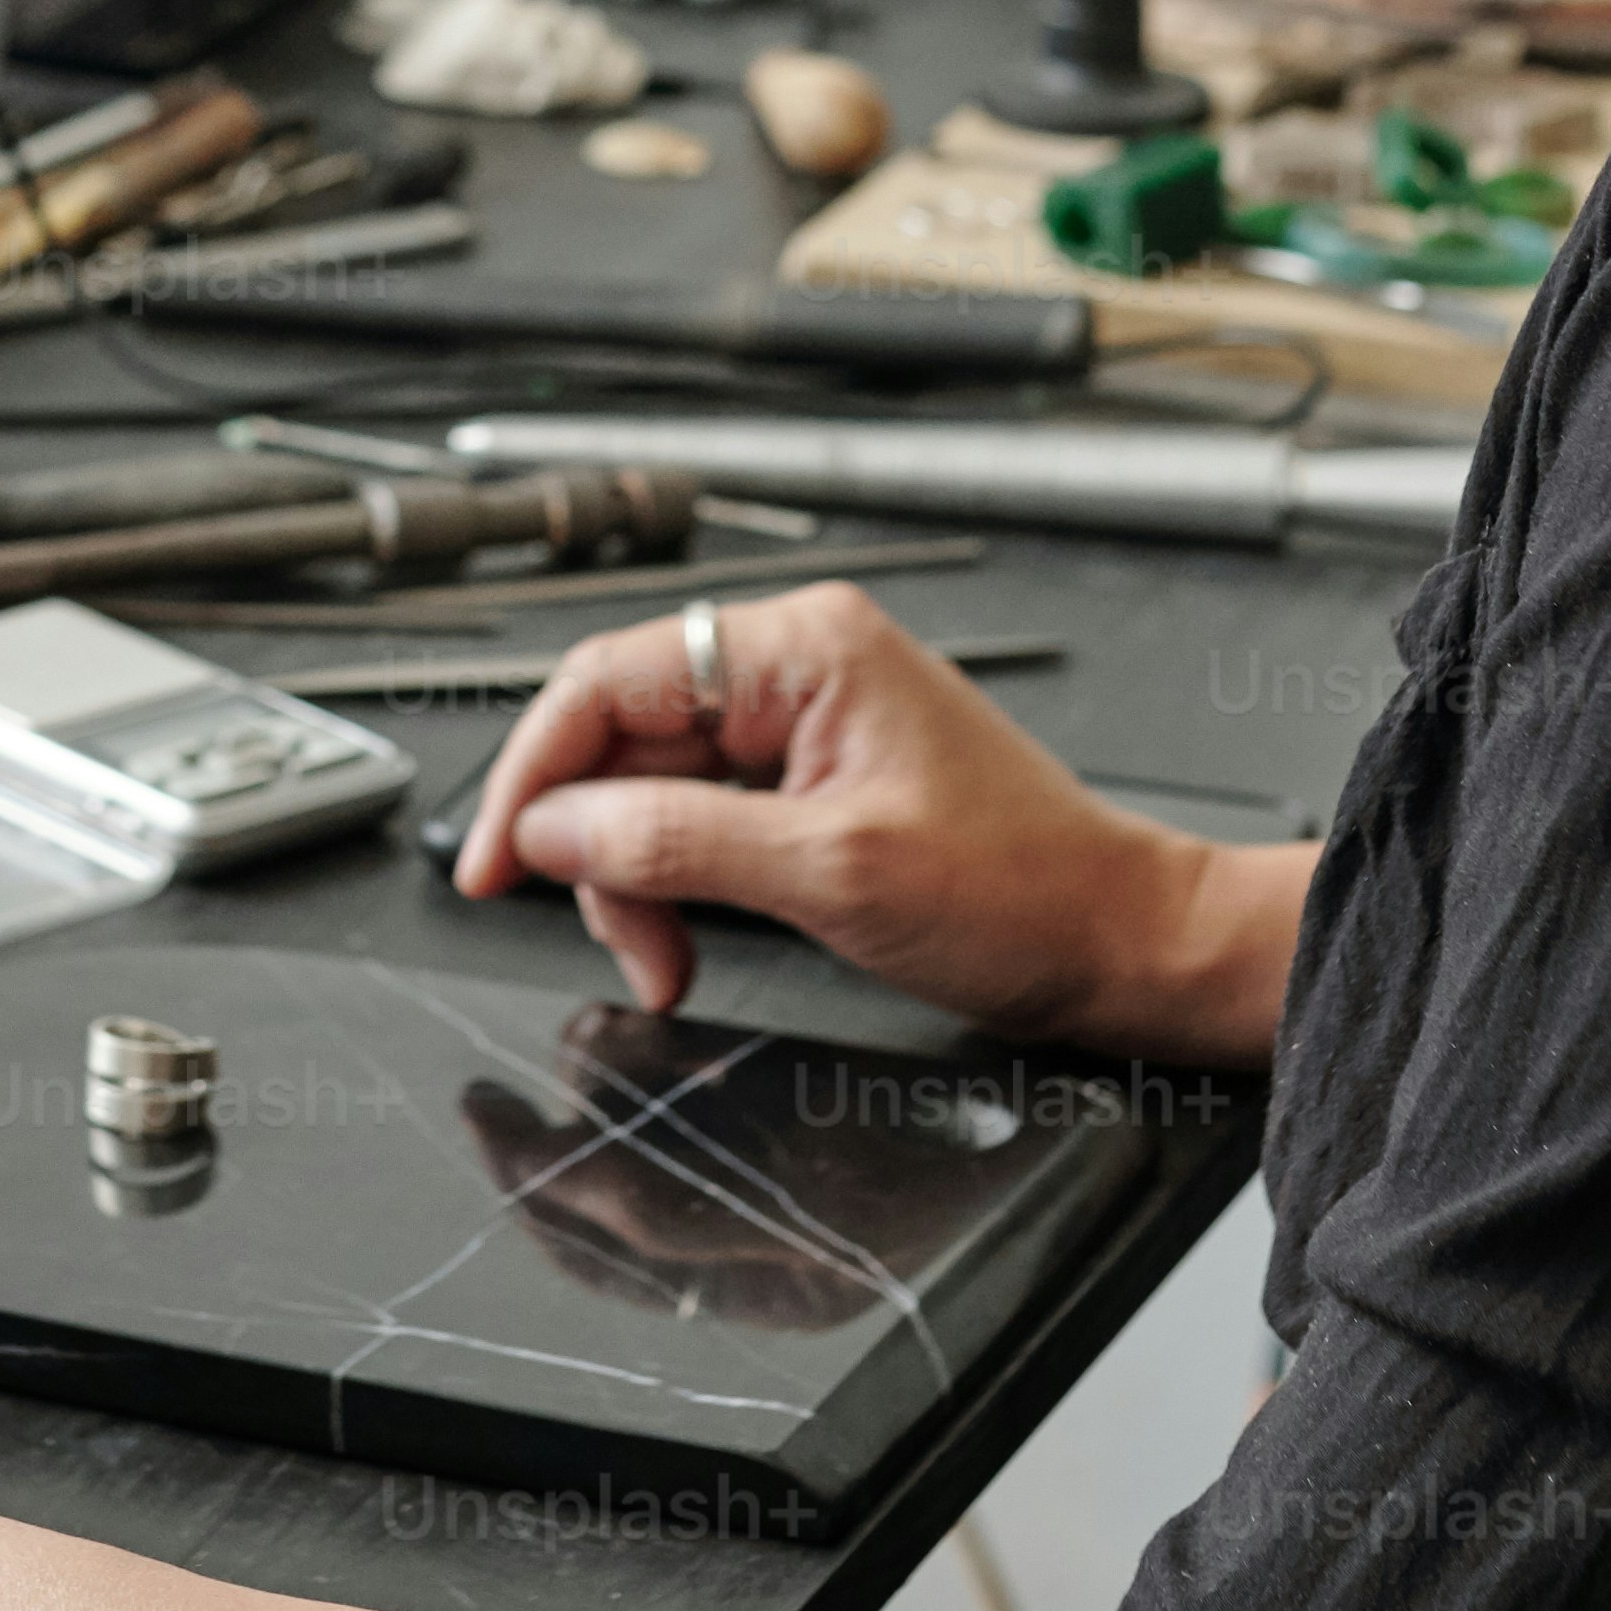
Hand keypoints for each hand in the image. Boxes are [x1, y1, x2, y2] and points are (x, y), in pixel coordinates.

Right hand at [450, 584, 1291, 1060]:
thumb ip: (677, 842)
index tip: (493, 862)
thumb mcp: (831, 875)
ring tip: (668, 960)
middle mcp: (798, 666)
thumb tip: (552, 826)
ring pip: (649, 789)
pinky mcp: (810, 779)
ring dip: (635, 883)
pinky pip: (698, 819)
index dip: (531, 775)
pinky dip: (677, 887)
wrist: (1117, 943)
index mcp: (805, 649)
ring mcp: (803, 722)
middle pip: (620, 741)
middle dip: (596, 850)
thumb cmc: (1023, 894)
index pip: (607, 681)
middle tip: (616, 942)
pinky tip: (690, 939)